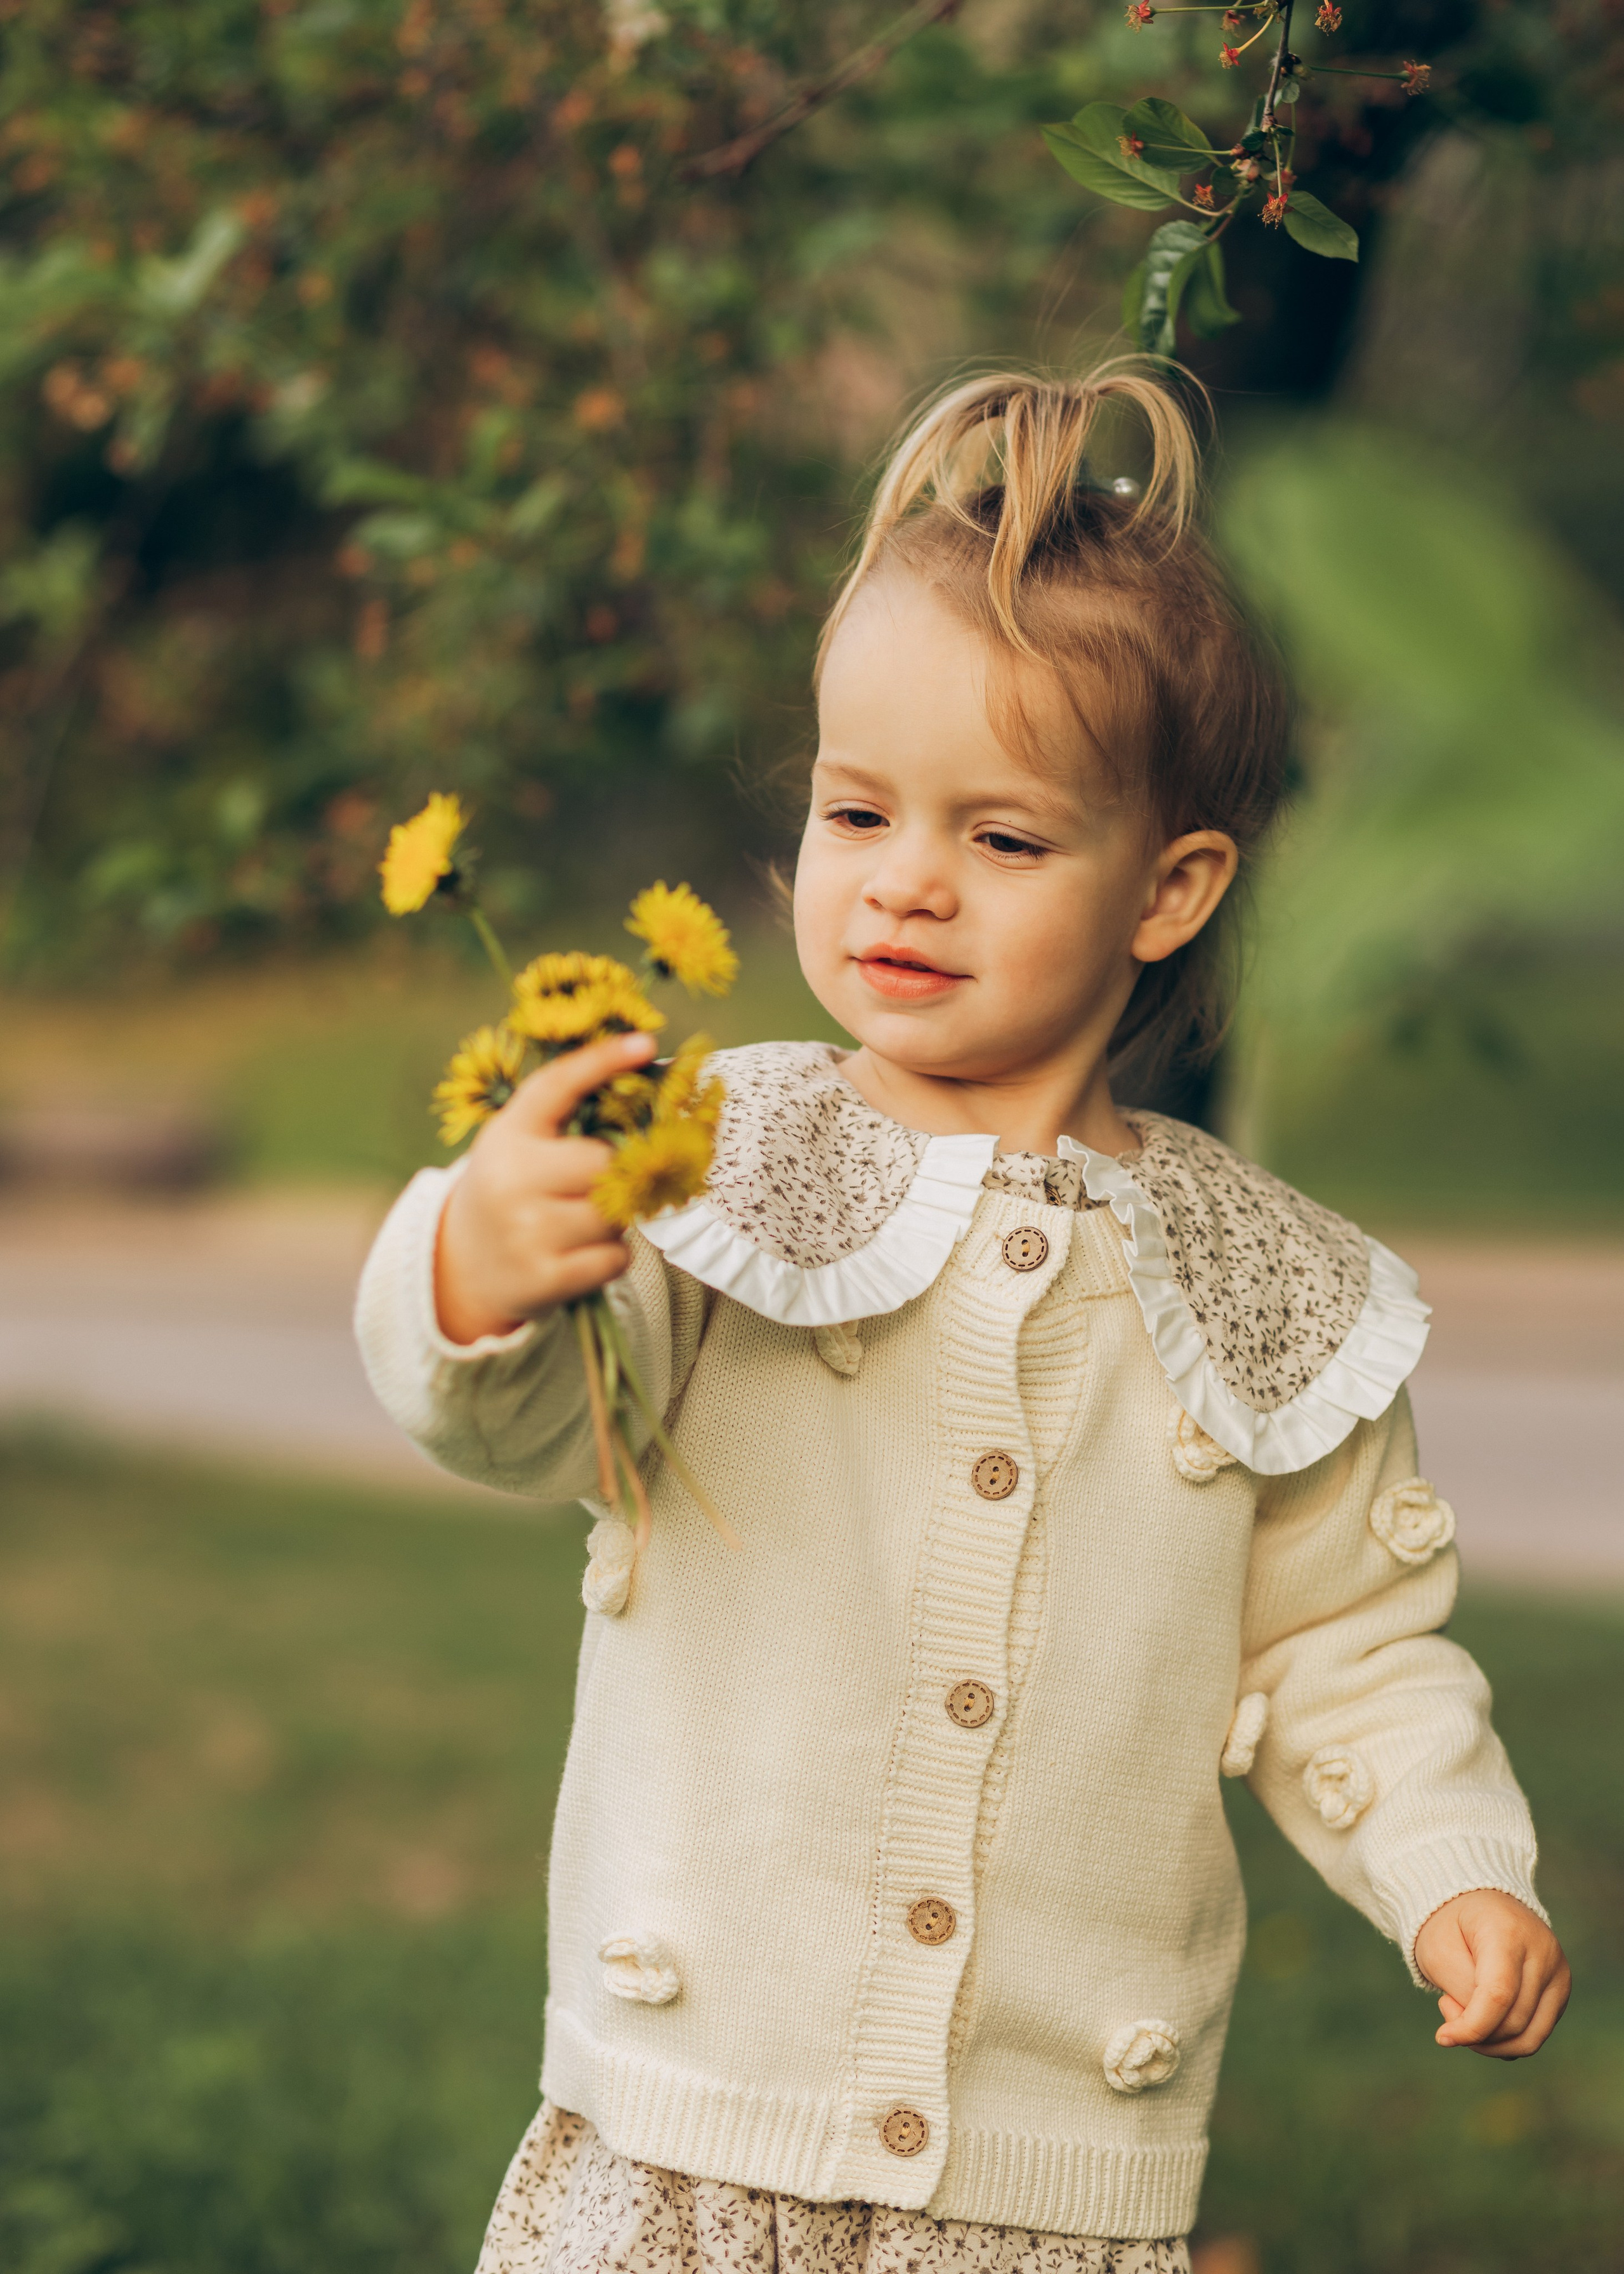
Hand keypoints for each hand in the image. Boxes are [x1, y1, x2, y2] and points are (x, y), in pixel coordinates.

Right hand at [433, 1030, 656, 1344]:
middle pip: (604, 1163)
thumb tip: (642, 1066)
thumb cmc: (513, 1190)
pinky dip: (609, 1257)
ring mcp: (525, 1233)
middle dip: (613, 1174)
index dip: (602, 1060)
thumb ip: (566, 1113)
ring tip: (578, 1221)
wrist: (464, 1266)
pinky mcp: (543, 1279)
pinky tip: (577, 1254)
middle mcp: (510, 1180)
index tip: (645, 1042)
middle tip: (590, 1185)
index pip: (556, 1085)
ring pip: (615, 1213)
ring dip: (613, 1218)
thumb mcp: (520, 1142)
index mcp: (507, 1135)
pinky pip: (616, 1258)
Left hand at [1413, 1889, 1569, 2058]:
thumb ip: (1462, 1992)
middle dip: (1474, 2029)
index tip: (1442, 2037)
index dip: (1471, 2027)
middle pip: (1514, 2021)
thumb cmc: (1451, 1925)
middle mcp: (1543, 1952)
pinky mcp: (1561, 1991)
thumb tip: (1481, 2032)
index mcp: (1508, 1931)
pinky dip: (1506, 2037)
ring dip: (1491, 2041)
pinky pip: (1535, 2033)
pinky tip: (1484, 2014)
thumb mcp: (1439, 1949)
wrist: (1477, 1902)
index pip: (1498, 1995)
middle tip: (1446, 2004)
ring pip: (1530, 2037)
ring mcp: (1558, 1972)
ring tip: (1464, 2011)